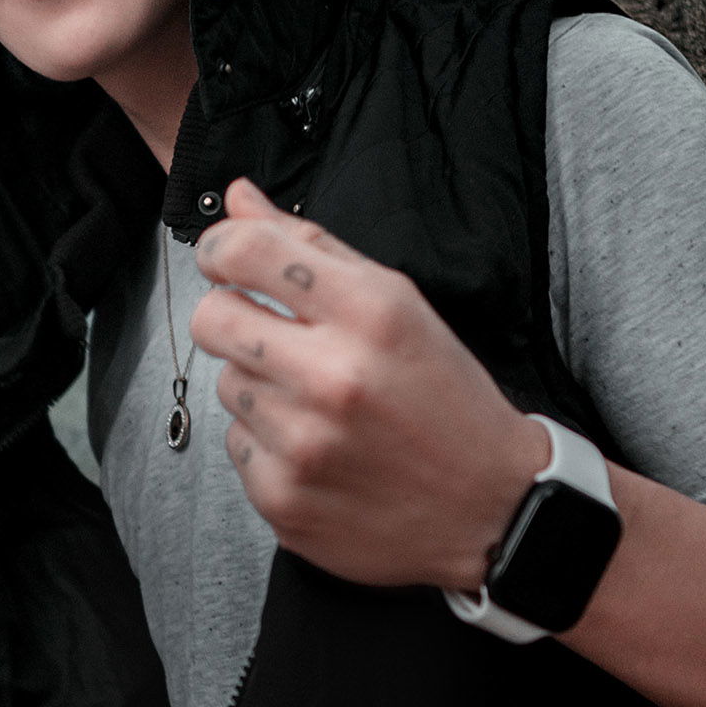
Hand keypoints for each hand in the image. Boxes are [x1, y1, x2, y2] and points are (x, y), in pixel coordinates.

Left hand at [188, 177, 550, 589]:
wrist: (492, 508)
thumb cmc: (447, 400)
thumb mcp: (399, 306)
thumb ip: (313, 248)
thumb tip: (238, 198)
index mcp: (371, 313)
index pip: (246, 250)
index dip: (219, 248)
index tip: (224, 260)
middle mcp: (334, 377)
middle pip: (212, 319)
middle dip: (227, 316)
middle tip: (267, 333)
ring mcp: (305, 444)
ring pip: (226, 385)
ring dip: (260, 386)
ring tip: (318, 404)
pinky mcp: (284, 498)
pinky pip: (237, 445)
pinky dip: (268, 443)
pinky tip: (319, 449)